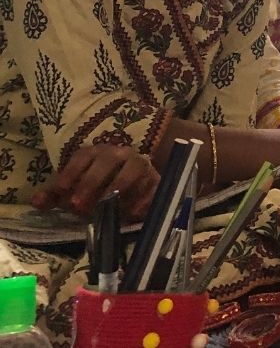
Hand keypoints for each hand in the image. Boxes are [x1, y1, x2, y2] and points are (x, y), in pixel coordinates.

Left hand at [31, 145, 158, 219]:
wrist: (137, 184)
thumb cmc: (100, 185)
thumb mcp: (76, 188)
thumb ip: (57, 196)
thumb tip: (36, 203)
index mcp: (97, 153)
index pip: (83, 157)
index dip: (71, 172)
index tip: (61, 190)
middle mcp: (120, 154)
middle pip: (107, 161)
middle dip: (92, 182)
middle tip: (78, 205)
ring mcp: (141, 166)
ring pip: (133, 170)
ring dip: (119, 187)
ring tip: (106, 206)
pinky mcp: (156, 181)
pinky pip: (152, 187)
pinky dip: (143, 199)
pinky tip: (131, 213)